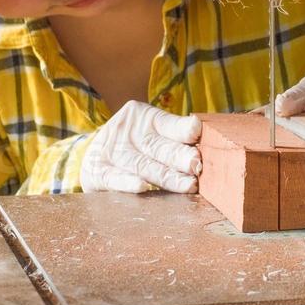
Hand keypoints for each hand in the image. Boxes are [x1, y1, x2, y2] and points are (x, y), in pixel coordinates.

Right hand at [80, 100, 203, 193]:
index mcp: (145, 118)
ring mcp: (111, 152)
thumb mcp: (152, 131)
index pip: (167, 124)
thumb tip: (212, 141)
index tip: (198, 132)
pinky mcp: (97, 172)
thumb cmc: (135, 143)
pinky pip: (114, 178)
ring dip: (165, 177)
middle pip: (157, 147)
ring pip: (142, 166)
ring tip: (187, 185)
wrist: (93, 153)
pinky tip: (142, 186)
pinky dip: (127, 183)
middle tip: (197, 164)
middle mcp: (127, 132)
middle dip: (179, 156)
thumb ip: (177, 136)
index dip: (183, 129)